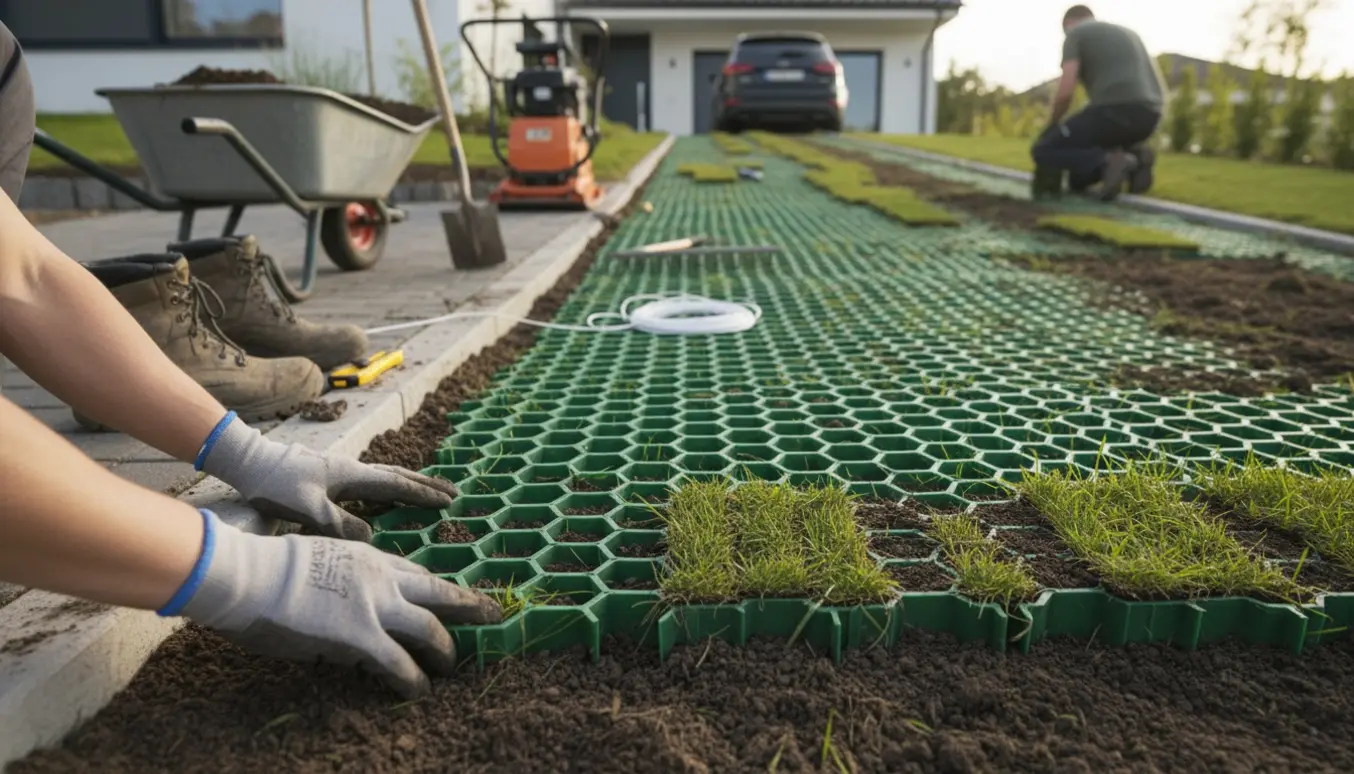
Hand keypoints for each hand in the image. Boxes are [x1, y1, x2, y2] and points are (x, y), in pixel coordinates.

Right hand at [180, 511, 501, 697]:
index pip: (415, 573)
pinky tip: (421, 691)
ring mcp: (376, 606)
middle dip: (470, 606)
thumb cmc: (266, 568)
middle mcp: (382, 576)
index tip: (451, 597)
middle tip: (491, 615)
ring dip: (445, 650)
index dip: (436, 589)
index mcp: (369, 556)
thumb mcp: (316, 559)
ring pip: (429, 629)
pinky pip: (400, 664)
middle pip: (440, 592)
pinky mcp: (362, 637)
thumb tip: (340, 604)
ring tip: (452, 666)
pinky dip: (414, 679)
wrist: (249, 572)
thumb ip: (339, 580)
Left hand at [200, 414, 456, 540]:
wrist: (248, 462)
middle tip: (452, 491)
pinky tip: (386, 493)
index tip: (448, 501)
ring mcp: (341, 470)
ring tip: (429, 489)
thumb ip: (339, 523)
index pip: (396, 485)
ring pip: (385, 475)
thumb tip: (372, 536)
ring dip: (410, 483)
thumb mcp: (306, 509)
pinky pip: (371, 480)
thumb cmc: (274, 486)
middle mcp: (352, 469)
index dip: (423, 495)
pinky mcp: (330, 475)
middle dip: (426, 485)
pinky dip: (389, 485)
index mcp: (351, 475)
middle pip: (398, 475)